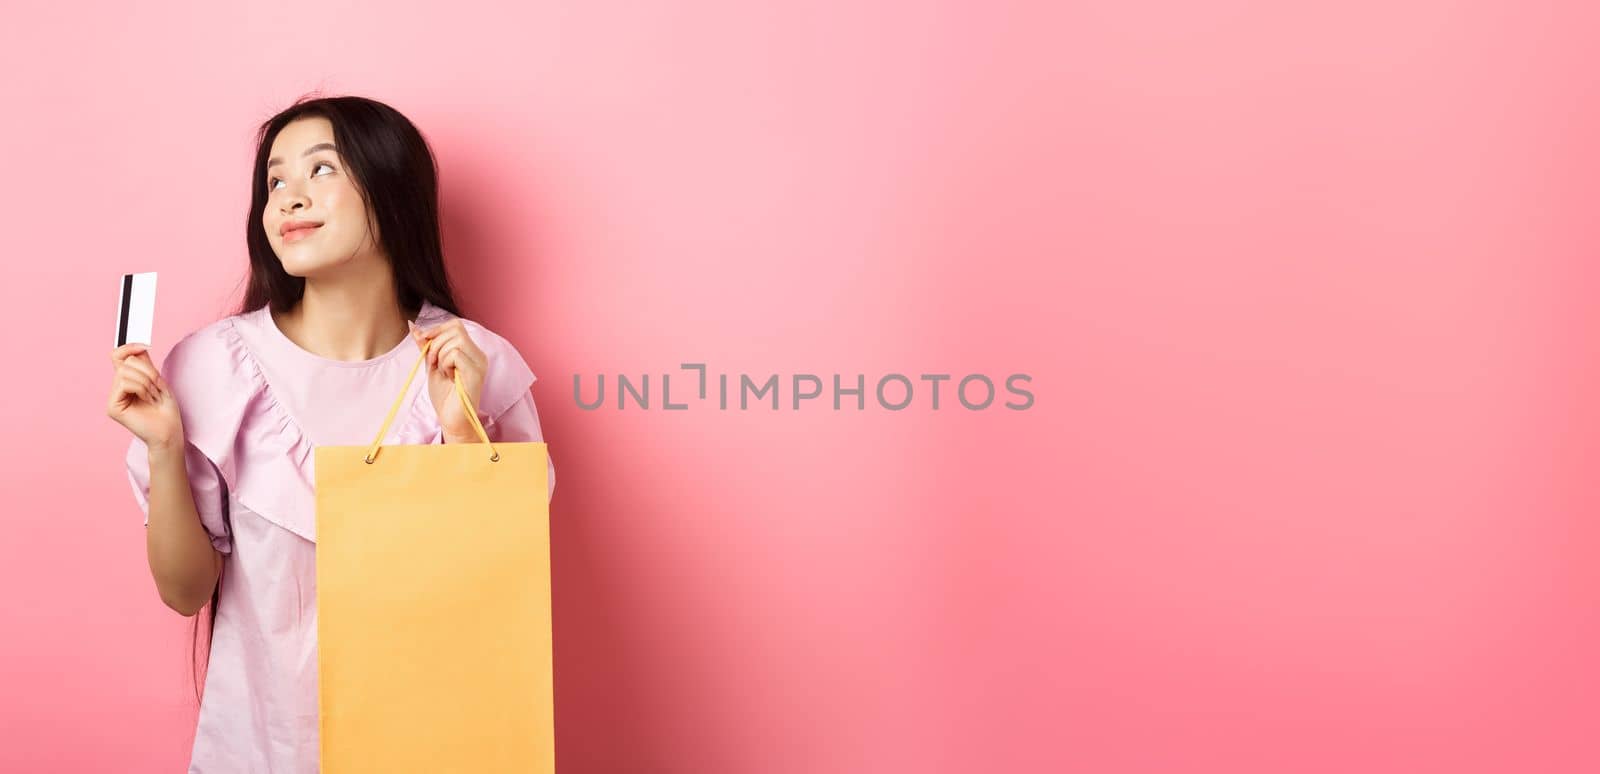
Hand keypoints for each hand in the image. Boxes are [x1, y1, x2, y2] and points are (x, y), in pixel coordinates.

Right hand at [106, 343, 183, 449]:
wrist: (169, 431)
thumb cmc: (166, 409)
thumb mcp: (157, 380)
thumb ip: (145, 364)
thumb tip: (138, 346)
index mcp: (127, 380)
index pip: (118, 356)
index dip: (129, 347)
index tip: (146, 346)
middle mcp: (117, 388)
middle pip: (125, 362)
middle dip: (147, 371)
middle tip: (158, 386)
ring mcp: (114, 397)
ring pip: (125, 372)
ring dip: (147, 382)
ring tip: (154, 396)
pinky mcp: (112, 407)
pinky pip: (124, 384)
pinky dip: (141, 389)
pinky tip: (147, 400)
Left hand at [411, 319, 487, 441]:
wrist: (451, 419)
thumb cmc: (444, 396)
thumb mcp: (431, 365)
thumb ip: (426, 346)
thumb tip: (413, 327)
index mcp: (470, 352)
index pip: (456, 325)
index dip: (437, 329)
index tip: (423, 341)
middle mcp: (478, 355)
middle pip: (456, 329)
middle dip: (436, 343)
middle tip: (433, 362)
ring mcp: (479, 363)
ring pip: (455, 341)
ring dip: (440, 356)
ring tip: (442, 372)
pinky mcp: (476, 373)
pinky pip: (456, 354)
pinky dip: (445, 364)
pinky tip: (449, 377)